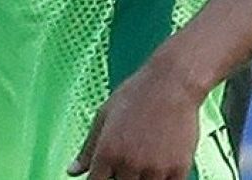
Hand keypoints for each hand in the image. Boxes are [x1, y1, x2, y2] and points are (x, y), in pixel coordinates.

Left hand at [68, 59, 201, 179]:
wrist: (172, 82)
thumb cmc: (136, 94)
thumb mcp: (104, 115)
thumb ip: (88, 148)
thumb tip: (72, 171)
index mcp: (107, 152)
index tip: (106, 172)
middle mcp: (129, 164)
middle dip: (122, 176)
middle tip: (130, 158)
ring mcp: (155, 168)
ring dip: (144, 178)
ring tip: (147, 156)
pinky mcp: (178, 169)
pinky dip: (164, 179)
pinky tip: (162, 165)